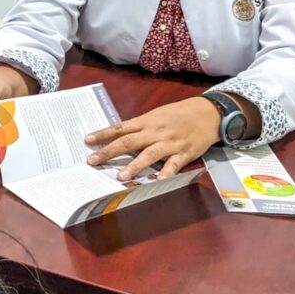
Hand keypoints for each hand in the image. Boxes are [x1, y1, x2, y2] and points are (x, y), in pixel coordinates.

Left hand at [84, 96, 220, 180]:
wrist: (207, 112)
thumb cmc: (178, 114)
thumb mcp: (156, 115)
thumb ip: (139, 126)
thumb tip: (119, 136)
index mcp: (146, 121)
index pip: (120, 128)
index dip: (103, 134)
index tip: (87, 141)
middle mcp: (155, 132)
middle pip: (128, 142)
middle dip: (109, 152)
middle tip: (93, 161)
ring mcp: (169, 143)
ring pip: (149, 154)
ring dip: (134, 166)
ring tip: (120, 176)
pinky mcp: (184, 153)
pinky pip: (174, 164)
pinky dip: (166, 172)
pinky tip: (157, 180)